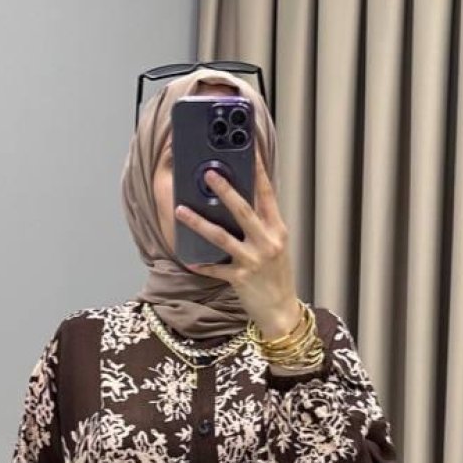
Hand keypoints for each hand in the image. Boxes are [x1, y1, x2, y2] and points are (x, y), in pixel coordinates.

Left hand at [175, 153, 302, 340]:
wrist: (282, 312)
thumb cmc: (277, 278)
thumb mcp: (276, 247)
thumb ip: (262, 226)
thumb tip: (240, 203)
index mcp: (277, 230)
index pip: (267, 194)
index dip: (258, 171)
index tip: (249, 149)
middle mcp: (267, 242)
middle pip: (243, 210)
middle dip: (225, 190)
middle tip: (209, 173)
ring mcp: (253, 260)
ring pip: (222, 236)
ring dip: (199, 223)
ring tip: (181, 210)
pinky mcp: (240, 278)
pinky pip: (215, 268)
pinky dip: (201, 264)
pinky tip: (188, 260)